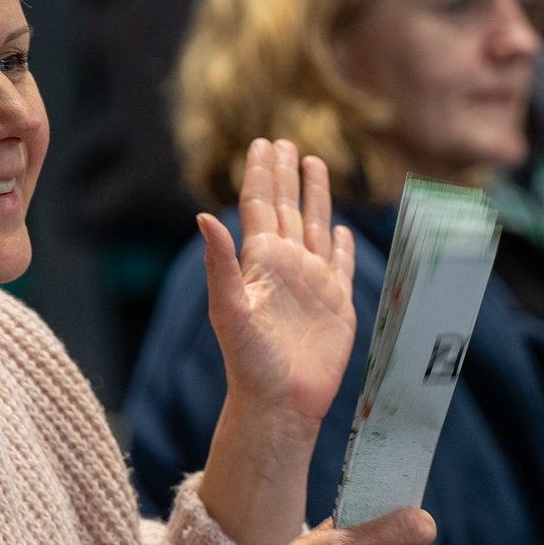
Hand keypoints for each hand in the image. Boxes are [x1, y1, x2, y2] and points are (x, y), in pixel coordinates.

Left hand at [202, 137, 356, 436]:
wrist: (281, 402)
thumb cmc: (250, 362)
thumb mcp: (229, 310)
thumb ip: (220, 263)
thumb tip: (204, 216)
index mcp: (261, 262)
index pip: (261, 206)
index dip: (261, 174)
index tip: (261, 142)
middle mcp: (286, 266)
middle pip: (287, 207)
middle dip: (285, 174)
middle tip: (284, 142)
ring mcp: (313, 283)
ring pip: (315, 226)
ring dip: (314, 196)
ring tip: (314, 164)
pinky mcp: (337, 304)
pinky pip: (339, 264)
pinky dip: (339, 243)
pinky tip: (338, 229)